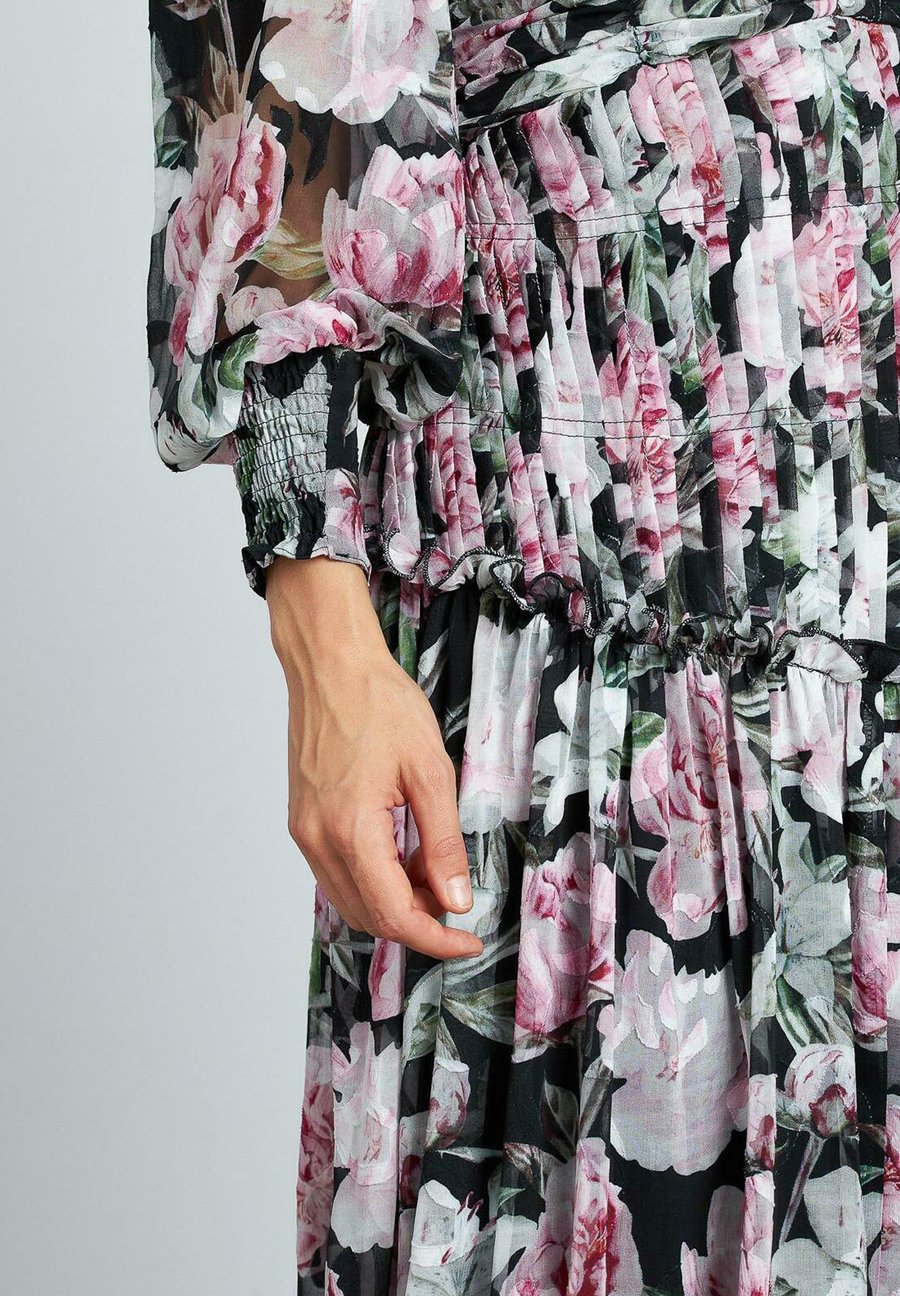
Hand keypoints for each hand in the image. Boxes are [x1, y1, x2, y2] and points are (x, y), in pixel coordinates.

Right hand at [266, 555, 483, 960]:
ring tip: (433, 871)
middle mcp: (319, 840)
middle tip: (458, 900)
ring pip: (351, 899)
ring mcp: (305, 831)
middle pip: (370, 917)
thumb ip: (444, 842)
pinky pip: (338, 872)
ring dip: (395, 902)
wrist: (330, 664)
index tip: (469, 942)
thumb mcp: (430, 771)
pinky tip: (403, 853)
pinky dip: (373, 879)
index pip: (395, 915)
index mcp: (352, 831)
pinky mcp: (303, 820)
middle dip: (419, 921)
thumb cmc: (378, 703)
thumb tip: (456, 899)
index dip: (437, 939)